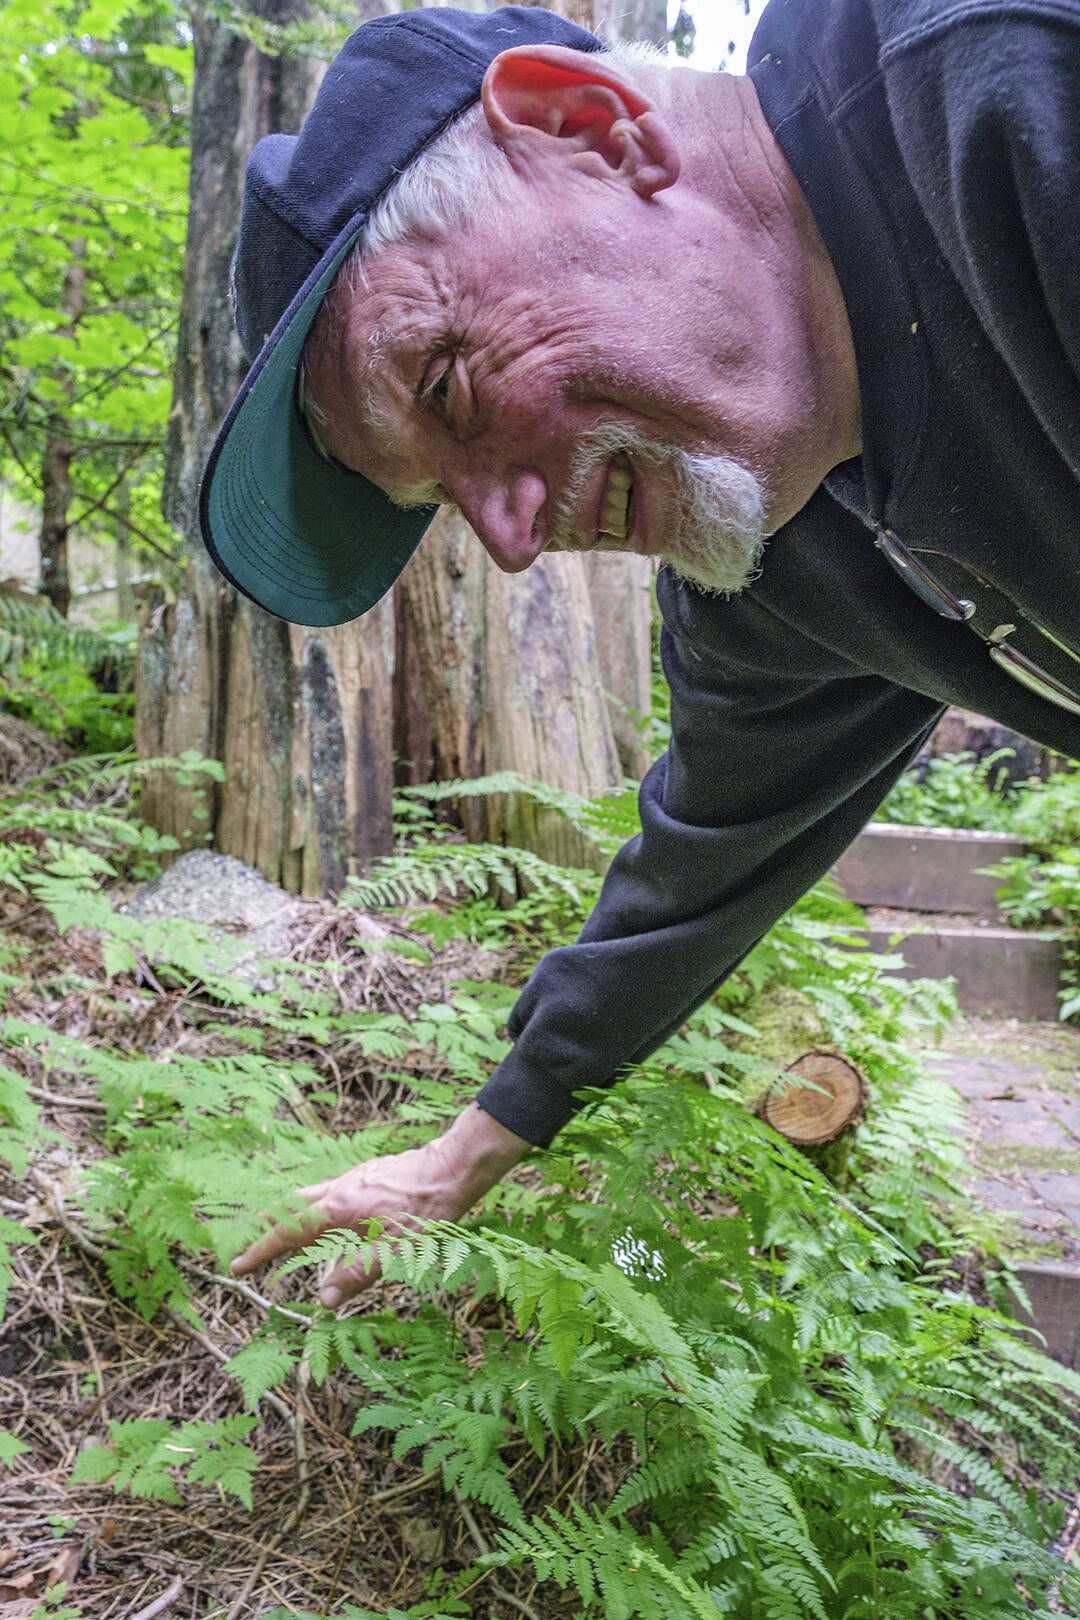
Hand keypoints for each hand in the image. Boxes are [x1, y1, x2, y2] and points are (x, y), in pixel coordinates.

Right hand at [228, 1103, 529, 1307]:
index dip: (260, 1252)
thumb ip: (356, 1275)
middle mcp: (337, 1189)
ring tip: (285, 1241)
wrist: (452, 1167)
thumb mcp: (393, 1251)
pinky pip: (330, 1193)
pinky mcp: (367, 1176)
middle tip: (249, 1250)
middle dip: (266, 1230)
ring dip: (291, 1218)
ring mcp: (352, 1179)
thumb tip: (323, 1301)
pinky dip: (317, 1210)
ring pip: (309, 1198)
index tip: (236, 1267)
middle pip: (289, 1209)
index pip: (287, 1234)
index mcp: (337, 1209)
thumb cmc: (426, 1211)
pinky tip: (332, 1223)